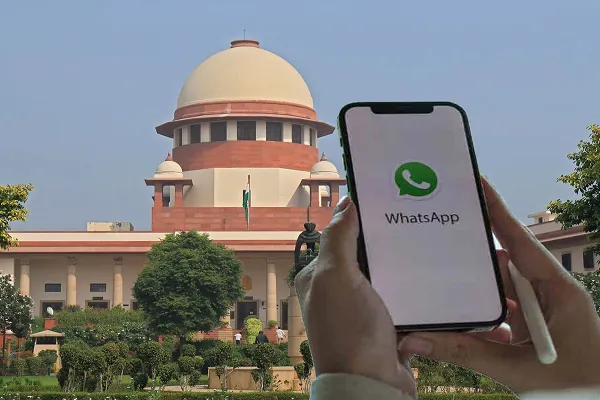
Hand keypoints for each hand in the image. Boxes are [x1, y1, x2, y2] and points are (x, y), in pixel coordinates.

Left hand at [295, 196, 415, 396]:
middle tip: (414, 222)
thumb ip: (338, 239)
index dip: (360, 220)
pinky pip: (402, 298)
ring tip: (429, 244)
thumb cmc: (348, 330)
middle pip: (365, 256)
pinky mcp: (385, 324)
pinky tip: (432, 276)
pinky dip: (414, 290)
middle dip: (386, 242)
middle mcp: (337, 292)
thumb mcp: (336, 277)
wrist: (371, 384)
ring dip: (403, 265)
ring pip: (386, 276)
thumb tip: (345, 203)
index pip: (339, 238)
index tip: (387, 203)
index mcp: (318, 278)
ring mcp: (361, 309)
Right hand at [398, 178, 599, 392]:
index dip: (498, 212)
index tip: (477, 183)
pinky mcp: (537, 333)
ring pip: (501, 294)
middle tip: (438, 244)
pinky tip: (457, 326)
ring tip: (439, 288)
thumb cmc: (578, 389)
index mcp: (559, 292)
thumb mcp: (518, 371)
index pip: (522, 242)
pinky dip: (482, 321)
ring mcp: (544, 315)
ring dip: (475, 296)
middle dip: (473, 259)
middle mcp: (552, 296)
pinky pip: (503, 317)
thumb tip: (415, 340)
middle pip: (506, 267)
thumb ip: (465, 353)